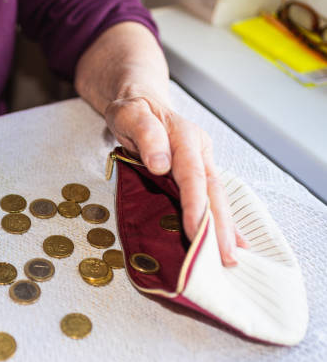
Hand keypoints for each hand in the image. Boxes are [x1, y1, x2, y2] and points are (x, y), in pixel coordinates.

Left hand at [104, 93, 247, 265]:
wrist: (139, 104)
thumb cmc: (133, 111)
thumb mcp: (130, 114)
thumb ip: (146, 135)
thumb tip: (161, 165)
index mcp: (185, 137)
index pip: (192, 175)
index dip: (196, 205)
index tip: (196, 231)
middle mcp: (198, 152)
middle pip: (213, 191)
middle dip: (219, 226)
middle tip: (225, 257)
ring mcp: (200, 163)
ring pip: (216, 198)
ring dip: (223, 228)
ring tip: (230, 257)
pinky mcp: (196, 175)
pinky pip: (209, 199)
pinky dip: (219, 221)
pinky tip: (229, 241)